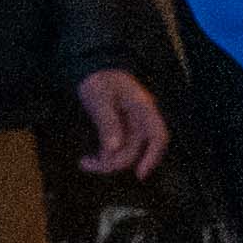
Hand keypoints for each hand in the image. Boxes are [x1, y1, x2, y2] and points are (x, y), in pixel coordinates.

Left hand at [73, 65, 168, 181]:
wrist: (93, 67)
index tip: (140, 174)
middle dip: (115, 162)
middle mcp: (140, 119)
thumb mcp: (99, 98)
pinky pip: (116, 148)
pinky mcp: (120, 128)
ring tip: (84, 162)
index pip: (158, 135)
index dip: (153, 156)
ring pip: (125, 152)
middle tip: (87, 163)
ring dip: (106, 161)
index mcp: (142, 108)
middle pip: (136, 150)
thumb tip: (113, 149)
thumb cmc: (98, 78)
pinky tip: (88, 158)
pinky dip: (104, 155)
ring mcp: (131, 125)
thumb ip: (107, 122)